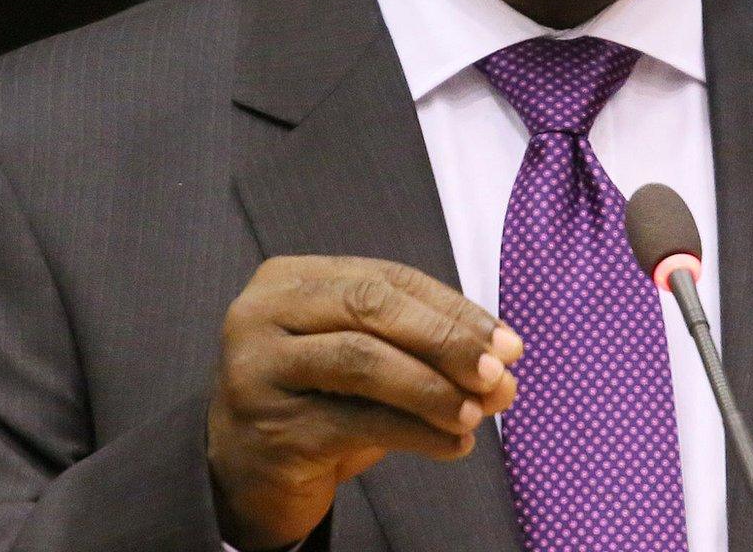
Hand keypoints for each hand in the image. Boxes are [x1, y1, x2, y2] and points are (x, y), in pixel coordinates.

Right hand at [207, 257, 523, 550]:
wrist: (243, 473)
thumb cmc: (317, 405)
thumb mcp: (371, 367)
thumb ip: (429, 358)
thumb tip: (505, 372)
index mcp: (290, 279)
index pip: (386, 279)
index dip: (453, 308)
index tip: (509, 342)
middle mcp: (263, 313)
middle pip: (370, 307)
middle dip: (446, 339)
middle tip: (500, 371)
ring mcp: (258, 368)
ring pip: (361, 361)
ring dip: (433, 388)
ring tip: (478, 413)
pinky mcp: (269, 426)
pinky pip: (356, 422)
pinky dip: (416, 433)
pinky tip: (454, 445)